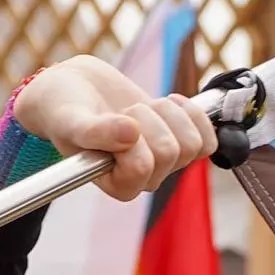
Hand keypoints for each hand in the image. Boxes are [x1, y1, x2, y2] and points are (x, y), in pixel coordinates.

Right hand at [14, 55, 213, 200]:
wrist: (76, 91)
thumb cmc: (65, 111)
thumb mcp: (70, 121)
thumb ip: (94, 132)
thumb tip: (130, 134)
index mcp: (117, 184)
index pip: (141, 168)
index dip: (129, 137)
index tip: (109, 123)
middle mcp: (145, 179)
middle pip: (169, 152)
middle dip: (145, 119)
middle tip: (122, 113)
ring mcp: (165, 162)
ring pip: (191, 143)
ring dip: (166, 114)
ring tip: (139, 108)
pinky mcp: (181, 142)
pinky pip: (209, 139)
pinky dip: (192, 114)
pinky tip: (168, 103)